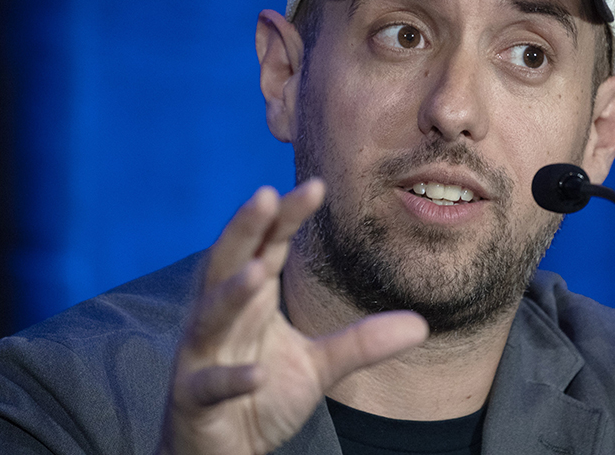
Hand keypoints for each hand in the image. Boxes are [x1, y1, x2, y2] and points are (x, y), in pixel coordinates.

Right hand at [159, 179, 428, 454]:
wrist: (222, 452)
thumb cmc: (261, 396)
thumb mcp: (319, 366)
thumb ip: (361, 341)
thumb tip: (421, 324)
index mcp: (251, 299)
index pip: (267, 247)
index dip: (286, 217)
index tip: (316, 186)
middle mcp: (221, 316)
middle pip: (229, 262)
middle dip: (245, 229)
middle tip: (266, 194)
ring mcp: (201, 354)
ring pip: (212, 316)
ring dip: (231, 294)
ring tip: (257, 271)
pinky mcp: (193, 397)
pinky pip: (210, 384)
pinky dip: (232, 378)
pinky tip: (257, 374)